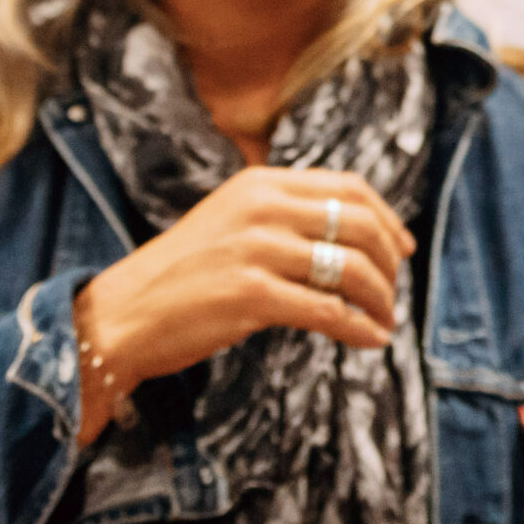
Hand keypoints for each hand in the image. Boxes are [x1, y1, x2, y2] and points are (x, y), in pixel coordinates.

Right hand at [71, 167, 416, 443]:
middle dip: (389, 262)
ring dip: (380, 299)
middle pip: (359, 224)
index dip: (387, 219)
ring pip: (351, 268)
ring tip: (385, 321)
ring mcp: (256, 249)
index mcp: (260, 183)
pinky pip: (328, 310)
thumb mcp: (233, 222)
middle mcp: (261, 207)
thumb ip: (285, 216)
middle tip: (394, 292)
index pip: (349, 187)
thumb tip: (356, 233)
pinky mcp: (250, 294)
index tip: (402, 250)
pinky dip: (359, 327)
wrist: (121, 315)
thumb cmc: (183, 275)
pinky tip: (370, 340)